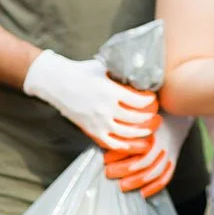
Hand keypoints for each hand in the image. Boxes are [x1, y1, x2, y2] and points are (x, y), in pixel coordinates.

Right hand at [22, 50, 158, 151]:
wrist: (56, 83)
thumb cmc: (80, 72)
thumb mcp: (103, 67)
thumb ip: (120, 73)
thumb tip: (139, 72)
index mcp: (110, 91)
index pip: (139, 101)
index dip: (151, 102)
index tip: (154, 100)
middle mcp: (106, 108)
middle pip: (137, 119)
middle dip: (151, 119)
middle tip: (157, 116)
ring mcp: (98, 122)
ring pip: (128, 134)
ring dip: (143, 134)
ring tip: (151, 131)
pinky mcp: (92, 131)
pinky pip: (113, 144)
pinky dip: (127, 147)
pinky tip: (137, 145)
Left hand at [103, 114, 189, 197]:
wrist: (177, 113)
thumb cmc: (153, 116)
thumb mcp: (139, 117)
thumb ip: (126, 127)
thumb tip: (105, 139)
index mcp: (152, 131)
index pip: (135, 146)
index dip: (118, 155)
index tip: (105, 159)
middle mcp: (162, 143)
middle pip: (144, 161)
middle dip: (124, 170)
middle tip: (109, 173)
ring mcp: (169, 153)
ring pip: (155, 172)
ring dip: (137, 181)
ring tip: (122, 186)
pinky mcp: (174, 159)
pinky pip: (166, 176)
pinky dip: (154, 187)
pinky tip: (142, 194)